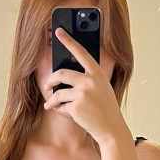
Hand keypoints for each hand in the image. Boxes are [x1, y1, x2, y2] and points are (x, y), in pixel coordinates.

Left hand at [43, 26, 126, 143]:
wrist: (111, 128)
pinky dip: (61, 111)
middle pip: (61, 73)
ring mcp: (83, 93)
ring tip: (50, 105)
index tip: (58, 31)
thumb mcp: (101, 88)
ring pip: (58, 92)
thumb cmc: (105, 108)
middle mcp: (90, 80)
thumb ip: (88, 79)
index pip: (81, 52)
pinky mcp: (76, 106)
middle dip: (50, 80)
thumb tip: (65, 76)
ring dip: (52, 100)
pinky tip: (68, 114)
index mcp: (97, 73)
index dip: (68, 40)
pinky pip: (61, 106)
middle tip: (48, 86)